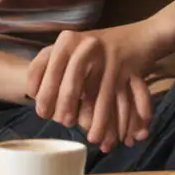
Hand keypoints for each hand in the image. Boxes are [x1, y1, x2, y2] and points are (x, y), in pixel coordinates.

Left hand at [27, 23, 163, 150]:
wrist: (140, 35)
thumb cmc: (97, 48)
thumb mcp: (71, 46)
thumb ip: (49, 63)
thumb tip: (33, 94)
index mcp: (68, 41)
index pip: (48, 69)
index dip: (44, 94)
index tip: (43, 113)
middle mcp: (87, 46)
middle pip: (73, 85)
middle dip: (67, 108)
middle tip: (64, 123)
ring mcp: (110, 57)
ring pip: (100, 96)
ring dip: (98, 121)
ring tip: (92, 139)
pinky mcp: (130, 69)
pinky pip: (122, 99)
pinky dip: (119, 119)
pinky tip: (114, 135)